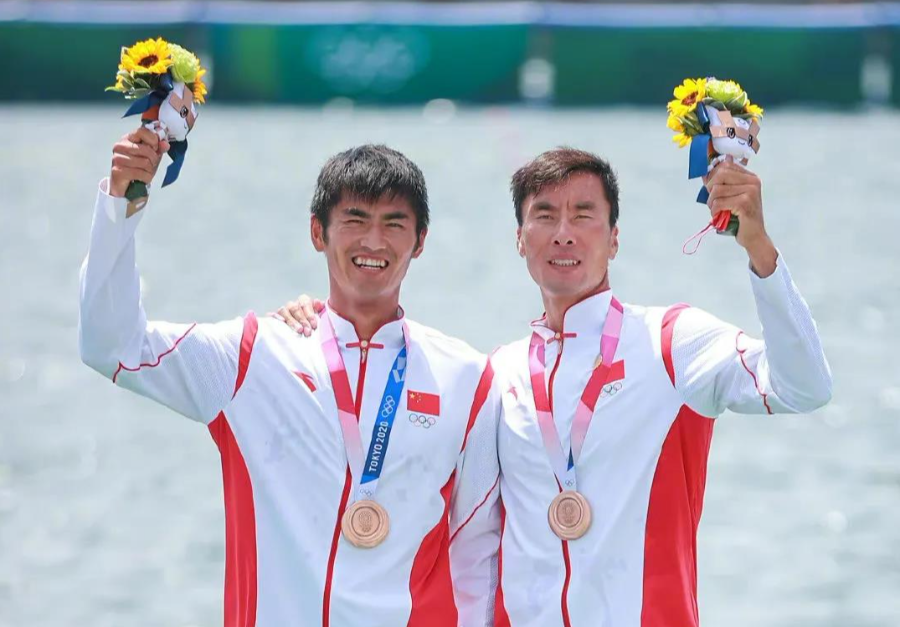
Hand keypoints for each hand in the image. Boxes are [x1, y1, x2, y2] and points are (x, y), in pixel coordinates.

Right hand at [109, 127, 170, 197]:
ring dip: (150, 170)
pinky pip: (140, 173)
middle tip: (151, 165)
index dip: (153, 140)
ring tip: (145, 172)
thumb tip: (165, 144)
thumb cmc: (138, 168)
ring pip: (145, 162)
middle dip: (154, 159)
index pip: (142, 131)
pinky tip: (142, 178)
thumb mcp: (151, 156)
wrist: (126, 186)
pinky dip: (146, 178)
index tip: (155, 148)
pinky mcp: (118, 171)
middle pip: (146, 149)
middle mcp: (120, 146)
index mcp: (128, 139)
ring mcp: (117, 158)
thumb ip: (158, 148)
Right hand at [270, 295, 324, 336]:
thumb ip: (321, 309)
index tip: (314, 325)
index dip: (310, 314)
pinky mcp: (275, 317)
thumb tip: (319, 302)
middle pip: (295, 308)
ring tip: (298, 330)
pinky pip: (273, 314)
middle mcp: (293, 305)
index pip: (305, 303)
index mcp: (303, 302)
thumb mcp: (320, 317)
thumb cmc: (313, 326)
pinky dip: (276, 317)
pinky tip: (281, 322)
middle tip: (307, 332)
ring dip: (292, 321)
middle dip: (302, 320)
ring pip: (284, 311)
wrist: (305, 334)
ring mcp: (283, 311)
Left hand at [704, 156, 776, 275]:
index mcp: (750, 177)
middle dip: (710, 188)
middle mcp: (753, 181)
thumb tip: (704, 171)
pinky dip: (714, 211)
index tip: (710, 188)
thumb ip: (720, 183)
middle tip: (712, 201)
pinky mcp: (745, 203)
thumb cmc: (740, 217)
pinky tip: (719, 216)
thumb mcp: (730, 196)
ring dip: (711, 203)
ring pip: (717, 190)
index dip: (712, 176)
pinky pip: (719, 202)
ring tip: (716, 210)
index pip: (725, 165)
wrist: (754, 237)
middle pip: (720, 174)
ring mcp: (750, 191)